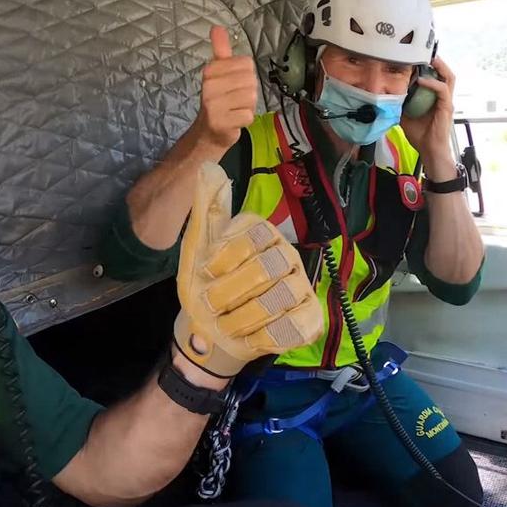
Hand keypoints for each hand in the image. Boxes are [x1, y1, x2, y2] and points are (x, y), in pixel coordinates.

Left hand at [174, 162, 322, 377]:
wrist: (209, 331)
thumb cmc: (205, 284)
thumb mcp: (196, 247)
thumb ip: (205, 209)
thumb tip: (208, 168)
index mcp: (263, 234)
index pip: (256, 233)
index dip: (226, 256)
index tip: (207, 271)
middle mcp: (287, 256)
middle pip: (267, 268)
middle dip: (229, 292)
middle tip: (211, 305)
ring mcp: (301, 287)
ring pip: (278, 299)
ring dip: (241, 318)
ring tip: (226, 324)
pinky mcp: (310, 319)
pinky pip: (293, 328)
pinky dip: (264, 337)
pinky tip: (249, 337)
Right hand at [190, 25, 258, 147]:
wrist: (208, 132)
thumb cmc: (217, 100)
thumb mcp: (218, 72)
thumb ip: (220, 50)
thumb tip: (217, 27)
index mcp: (211, 70)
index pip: (246, 64)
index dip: (245, 75)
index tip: (233, 84)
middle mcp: (210, 86)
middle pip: (250, 81)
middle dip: (248, 92)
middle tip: (234, 99)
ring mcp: (214, 105)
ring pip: (251, 97)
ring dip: (247, 106)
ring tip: (234, 109)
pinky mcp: (221, 122)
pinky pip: (248, 115)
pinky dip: (245, 119)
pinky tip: (234, 120)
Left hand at [401, 57, 456, 171]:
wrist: (429, 150)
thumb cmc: (420, 135)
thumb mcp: (404, 116)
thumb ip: (400, 104)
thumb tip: (386, 95)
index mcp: (434, 97)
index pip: (435, 77)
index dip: (427, 66)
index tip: (415, 57)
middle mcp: (442, 97)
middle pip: (445, 73)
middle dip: (437, 61)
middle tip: (425, 52)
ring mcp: (446, 101)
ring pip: (448, 77)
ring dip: (439, 66)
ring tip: (429, 58)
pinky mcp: (447, 107)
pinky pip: (442, 90)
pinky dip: (432, 83)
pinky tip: (421, 80)